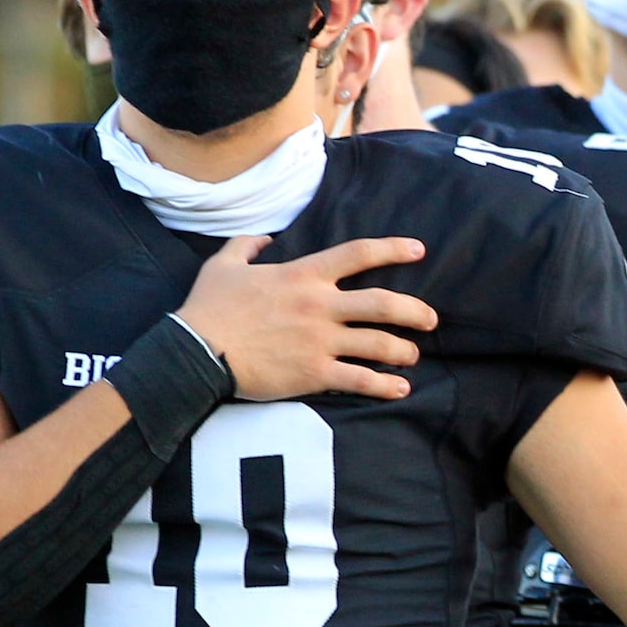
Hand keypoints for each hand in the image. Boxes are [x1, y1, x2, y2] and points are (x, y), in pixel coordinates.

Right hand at [175, 233, 432, 400]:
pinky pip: (360, 380)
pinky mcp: (314, 373)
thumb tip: (263, 238)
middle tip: (431, 319)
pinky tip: (400, 389)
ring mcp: (319, 341)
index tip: (419, 250)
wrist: (196, 352)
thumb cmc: (209, 308)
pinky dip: (385, 386)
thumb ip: (246, 245)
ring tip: (413, 355)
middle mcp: (319, 306)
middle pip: (384, 303)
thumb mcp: (223, 265)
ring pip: (379, 344)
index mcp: (302, 275)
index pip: (357, 254)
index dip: (392, 250)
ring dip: (404, 350)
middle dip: (415, 311)